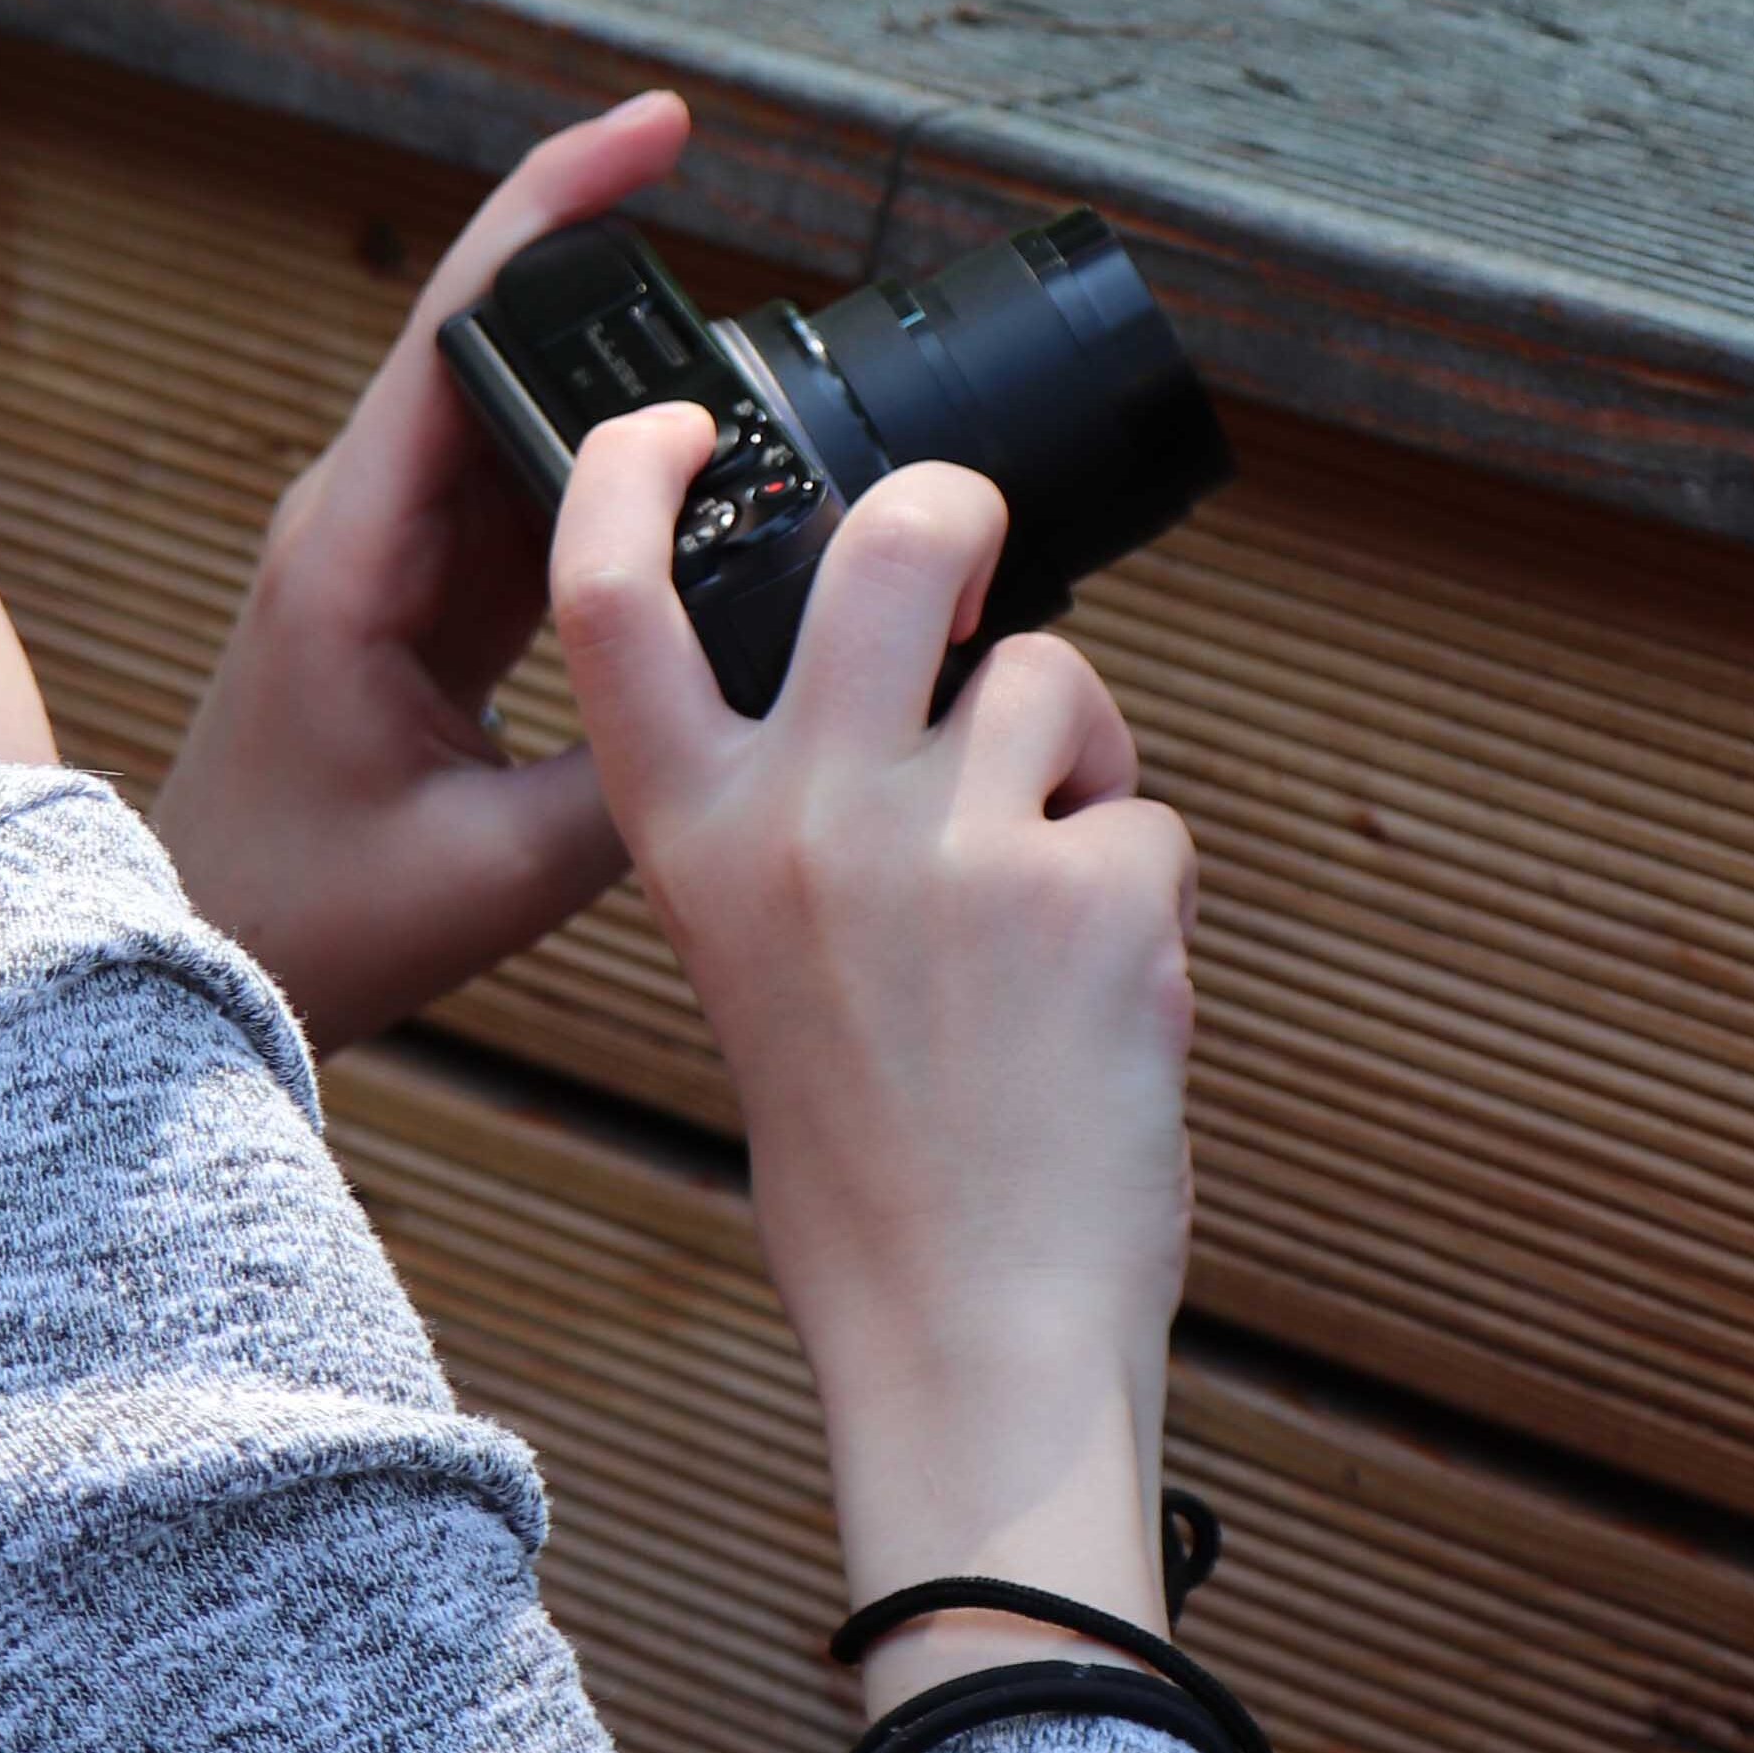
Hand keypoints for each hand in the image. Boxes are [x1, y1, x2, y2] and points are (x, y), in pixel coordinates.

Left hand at [155, 92, 693, 1049]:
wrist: (198, 962)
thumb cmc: (310, 919)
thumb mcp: (495, 872)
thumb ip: (638, 780)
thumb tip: (774, 704)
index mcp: (355, 547)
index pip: (456, 324)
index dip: (554, 205)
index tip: (656, 127)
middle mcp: (366, 519)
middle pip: (499, 347)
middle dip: (620, 284)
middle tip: (757, 268)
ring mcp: (394, 552)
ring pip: (527, 424)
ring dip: (628, 395)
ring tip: (759, 392)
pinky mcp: (425, 595)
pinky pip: (532, 498)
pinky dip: (616, 480)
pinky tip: (703, 485)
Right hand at [551, 411, 1197, 1709]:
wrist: (963, 1332)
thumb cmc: (875, 1163)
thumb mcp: (759, 961)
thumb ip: (792, 812)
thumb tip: (904, 666)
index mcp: (690, 841)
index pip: (609, 602)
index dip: (635, 473)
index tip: (677, 420)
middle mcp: (802, 819)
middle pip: (893, 538)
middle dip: (957, 514)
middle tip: (970, 552)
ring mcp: (948, 846)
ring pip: (1053, 681)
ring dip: (1077, 766)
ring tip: (1046, 908)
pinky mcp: (1089, 889)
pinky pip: (1144, 813)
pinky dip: (1142, 891)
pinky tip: (1101, 998)